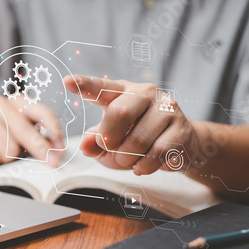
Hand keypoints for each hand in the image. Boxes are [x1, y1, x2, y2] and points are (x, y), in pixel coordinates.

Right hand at [0, 96, 62, 166]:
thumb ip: (37, 136)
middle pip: (26, 131)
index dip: (54, 131)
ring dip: (8, 158)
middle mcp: (0, 105)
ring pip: (8, 149)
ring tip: (0, 152)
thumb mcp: (19, 131)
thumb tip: (55, 151)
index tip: (60, 148)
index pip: (42, 113)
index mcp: (18, 101)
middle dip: (41, 150)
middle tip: (52, 163)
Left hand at [63, 75, 200, 174]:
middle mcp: (146, 93)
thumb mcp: (110, 144)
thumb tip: (85, 144)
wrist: (181, 146)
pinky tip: (141, 167)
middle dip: (109, 139)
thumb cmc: (139, 141)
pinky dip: (143, 166)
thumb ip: (94, 143)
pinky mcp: (181, 129)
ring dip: (126, 159)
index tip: (67, 82)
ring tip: (128, 160)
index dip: (85, 85)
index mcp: (123, 92)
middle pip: (119, 113)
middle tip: (110, 148)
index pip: (102, 88)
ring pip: (138, 139)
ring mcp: (167, 109)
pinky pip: (157, 153)